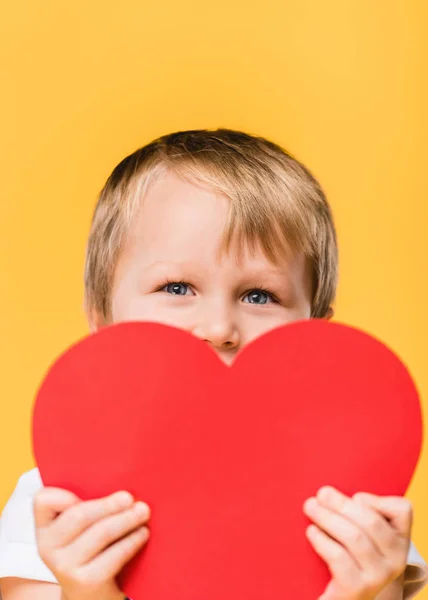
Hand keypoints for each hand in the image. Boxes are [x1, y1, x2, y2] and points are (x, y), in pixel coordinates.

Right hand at [34, 487, 150, 599]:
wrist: (89, 594)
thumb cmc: (90, 550)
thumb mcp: (80, 529)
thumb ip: (88, 507)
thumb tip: (120, 490)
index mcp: (45, 527)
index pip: (44, 501)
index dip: (62, 494)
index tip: (87, 487)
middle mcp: (48, 547)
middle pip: (79, 515)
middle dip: (108, 505)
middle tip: (129, 498)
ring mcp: (65, 567)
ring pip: (101, 533)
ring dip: (126, 520)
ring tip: (143, 512)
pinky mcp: (86, 582)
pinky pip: (114, 555)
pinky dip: (131, 541)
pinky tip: (142, 533)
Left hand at [303, 486, 411, 599]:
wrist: (344, 595)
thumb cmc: (350, 553)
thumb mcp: (363, 531)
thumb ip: (355, 512)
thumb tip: (325, 496)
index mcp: (400, 539)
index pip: (401, 510)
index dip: (377, 500)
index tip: (355, 497)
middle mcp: (395, 559)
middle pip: (371, 522)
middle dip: (342, 504)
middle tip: (321, 494)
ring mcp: (378, 576)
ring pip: (355, 538)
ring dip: (329, 518)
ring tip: (311, 507)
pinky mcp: (357, 590)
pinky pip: (339, 558)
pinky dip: (323, 540)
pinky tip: (312, 531)